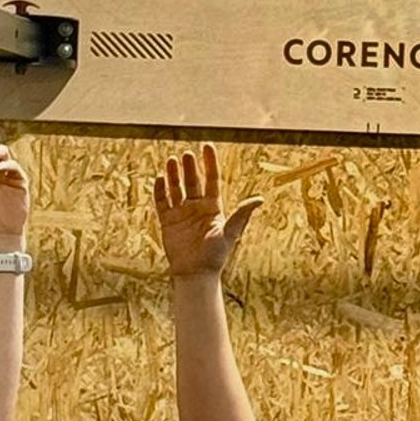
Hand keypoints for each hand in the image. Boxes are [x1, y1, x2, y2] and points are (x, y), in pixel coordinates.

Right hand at [153, 143, 260, 277]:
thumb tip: (260, 199)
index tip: (207, 146)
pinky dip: (160, 191)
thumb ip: (241, 214)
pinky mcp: (168, 222)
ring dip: (173, 175)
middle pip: (192, 181)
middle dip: (189, 167)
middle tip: (186, 154)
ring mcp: (182, 214)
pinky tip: (159, 179)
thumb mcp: (230, 233)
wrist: (196, 274)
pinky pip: (162, 202)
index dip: (210, 163)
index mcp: (213, 208)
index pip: (211, 179)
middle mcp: (197, 207)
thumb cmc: (216, 256)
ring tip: (171, 160)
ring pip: (176, 188)